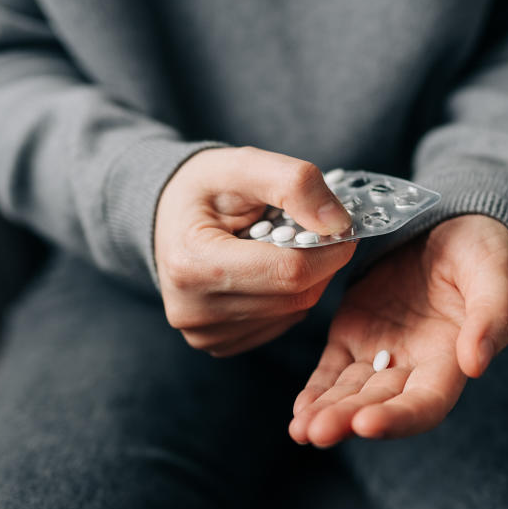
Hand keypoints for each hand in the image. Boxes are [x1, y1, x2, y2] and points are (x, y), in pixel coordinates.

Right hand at [154, 146, 355, 356]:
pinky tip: (268, 270)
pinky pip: (281, 323)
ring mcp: (206, 334)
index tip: (341, 226)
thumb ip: (294, 183)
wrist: (167, 215)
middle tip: (313, 231)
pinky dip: (288, 296)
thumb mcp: (243, 164)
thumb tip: (338, 223)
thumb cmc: (204, 188)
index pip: (289, 271)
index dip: (329, 249)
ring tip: (281, 246)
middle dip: (319, 262)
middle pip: (296, 296)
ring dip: (306, 279)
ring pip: (294, 312)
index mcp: (193, 264)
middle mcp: (195, 310)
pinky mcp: (219, 343)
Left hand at [289, 215, 507, 446]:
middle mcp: (414, 366)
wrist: (449, 221)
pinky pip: (332, 368)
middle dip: (349, 420)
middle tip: (317, 432)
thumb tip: (475, 365)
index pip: (426, 402)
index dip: (399, 418)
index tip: (367, 424)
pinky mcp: (353, 333)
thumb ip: (491, 318)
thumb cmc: (480, 249)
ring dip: (327, 413)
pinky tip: (300, 409)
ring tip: (300, 430)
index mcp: (451, 360)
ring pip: (351, 392)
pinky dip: (317, 389)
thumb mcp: (495, 275)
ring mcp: (381, 352)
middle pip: (381, 404)